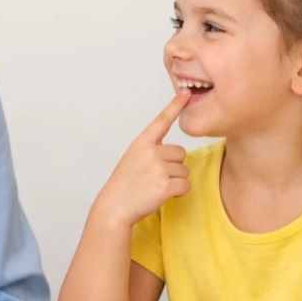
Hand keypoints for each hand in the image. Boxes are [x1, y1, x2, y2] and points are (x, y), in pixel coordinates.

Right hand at [93, 91, 191, 227]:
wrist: (115, 207)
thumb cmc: (125, 185)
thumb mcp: (133, 159)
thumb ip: (151, 150)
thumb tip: (177, 152)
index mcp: (142, 143)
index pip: (162, 121)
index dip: (175, 105)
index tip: (186, 93)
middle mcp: (151, 152)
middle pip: (181, 153)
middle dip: (173, 166)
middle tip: (155, 177)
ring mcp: (158, 168)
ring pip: (184, 170)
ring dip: (175, 181)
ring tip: (154, 187)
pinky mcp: (166, 185)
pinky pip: (185, 185)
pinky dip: (178, 193)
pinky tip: (162, 195)